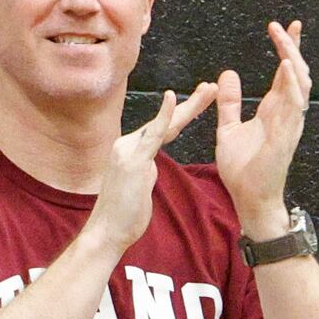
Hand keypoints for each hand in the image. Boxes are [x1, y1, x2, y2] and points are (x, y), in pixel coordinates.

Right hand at [87, 87, 219, 255]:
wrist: (107, 231)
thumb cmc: (123, 215)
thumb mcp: (138, 187)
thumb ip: (144, 172)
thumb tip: (150, 167)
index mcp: (131, 149)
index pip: (162, 128)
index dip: (181, 114)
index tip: (199, 101)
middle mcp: (128, 144)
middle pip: (166, 121)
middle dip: (190, 103)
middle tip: (212, 87)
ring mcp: (130, 150)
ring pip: (165, 124)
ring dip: (189, 106)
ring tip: (209, 90)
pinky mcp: (133, 160)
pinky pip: (153, 135)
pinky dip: (164, 116)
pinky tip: (172, 98)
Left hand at [212, 20, 311, 237]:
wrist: (248, 197)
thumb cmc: (243, 169)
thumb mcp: (228, 128)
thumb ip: (230, 103)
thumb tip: (227, 75)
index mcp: (274, 110)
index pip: (284, 73)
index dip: (286, 49)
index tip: (282, 27)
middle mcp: (286, 113)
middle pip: (296, 72)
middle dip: (293, 47)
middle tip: (285, 25)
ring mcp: (289, 124)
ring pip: (299, 84)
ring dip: (293, 59)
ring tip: (284, 38)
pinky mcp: (286, 136)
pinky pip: (293, 106)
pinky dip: (291, 85)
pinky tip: (286, 66)